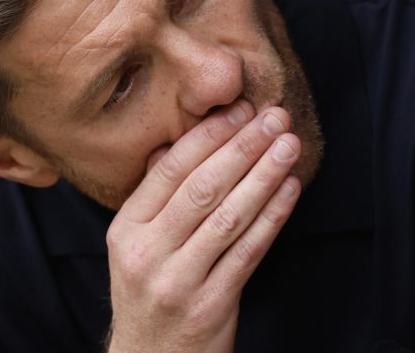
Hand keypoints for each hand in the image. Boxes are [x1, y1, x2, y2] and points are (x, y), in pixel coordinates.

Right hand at [104, 100, 301, 352]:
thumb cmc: (149, 295)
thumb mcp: (134, 246)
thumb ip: (154, 198)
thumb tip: (174, 143)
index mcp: (125, 230)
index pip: (169, 170)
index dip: (209, 135)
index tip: (240, 108)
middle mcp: (146, 253)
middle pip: (201, 188)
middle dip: (243, 147)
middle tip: (274, 117)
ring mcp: (178, 282)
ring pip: (228, 217)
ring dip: (263, 176)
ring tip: (288, 145)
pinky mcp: (211, 306)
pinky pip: (248, 252)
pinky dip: (272, 217)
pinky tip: (289, 191)